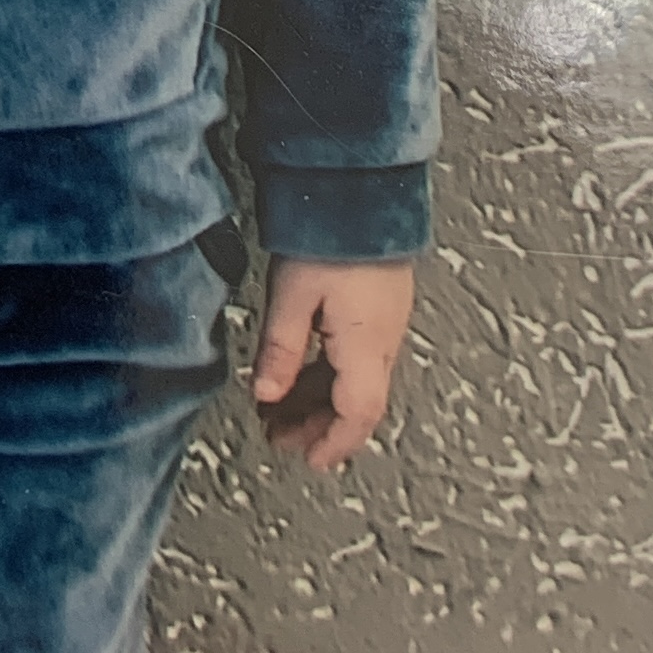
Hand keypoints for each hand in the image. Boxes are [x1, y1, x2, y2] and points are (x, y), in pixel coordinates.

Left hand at [251, 256, 413, 474]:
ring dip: (320, 400)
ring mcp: (386, 323)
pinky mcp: (381, 307)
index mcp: (365, 345)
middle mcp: (383, 340)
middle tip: (281, 435)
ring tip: (279, 406)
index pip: (357, 414)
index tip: (311, 461)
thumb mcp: (292, 296)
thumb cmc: (330, 236)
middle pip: (357, 403)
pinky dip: (329, 374)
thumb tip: (267, 393)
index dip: (334, 444)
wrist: (362, 191)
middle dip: (319, 427)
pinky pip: (358, 357)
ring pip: (356, 381)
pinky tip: (301, 372)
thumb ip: (280, 350)